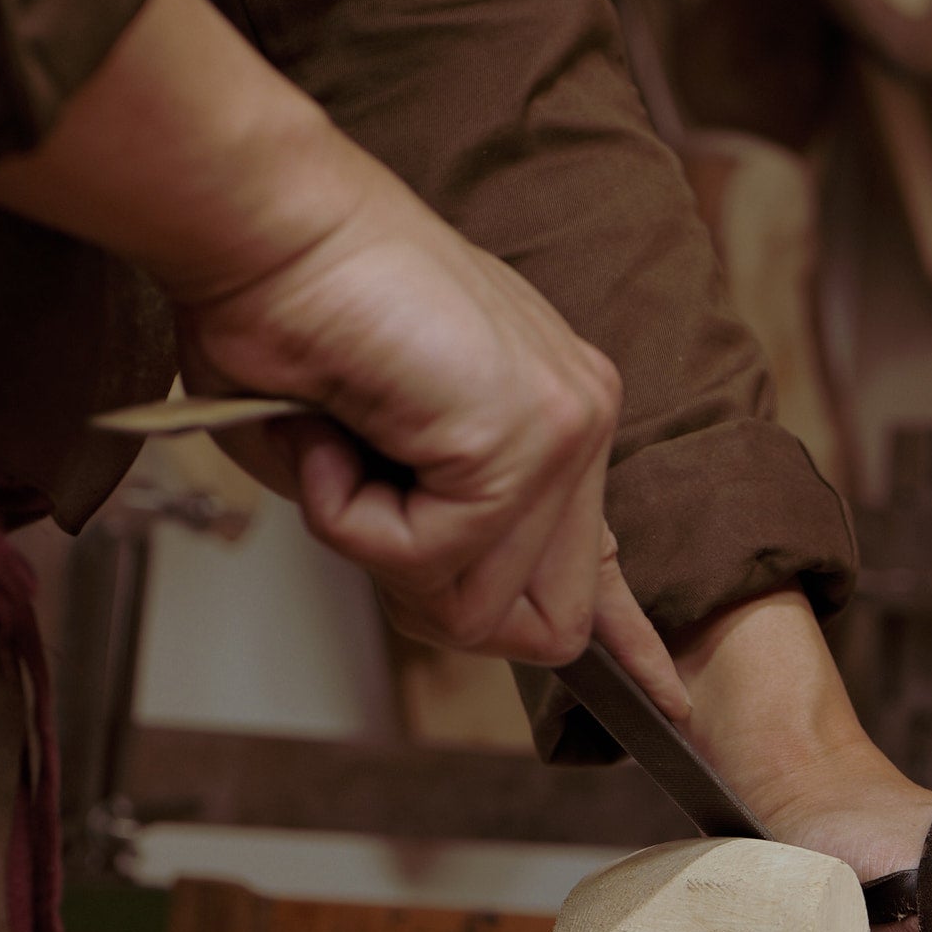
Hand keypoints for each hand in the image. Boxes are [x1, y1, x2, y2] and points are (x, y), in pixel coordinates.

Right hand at [0, 0, 686, 714]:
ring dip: (373, 545)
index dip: (628, 642)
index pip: (606, 561)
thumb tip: (441, 598)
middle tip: (354, 495)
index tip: (670, 706)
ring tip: (337, 443)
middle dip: (429, 595)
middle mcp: (579, 419)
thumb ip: (423, 530)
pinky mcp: (523, 436)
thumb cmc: (285, 315)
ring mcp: (564, 427)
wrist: (261, 225)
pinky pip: (429, 559)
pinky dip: (351, 519)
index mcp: (552, 416)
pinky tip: (334, 437)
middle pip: (545, 621)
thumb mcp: (362, 456)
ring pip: (480, 607)